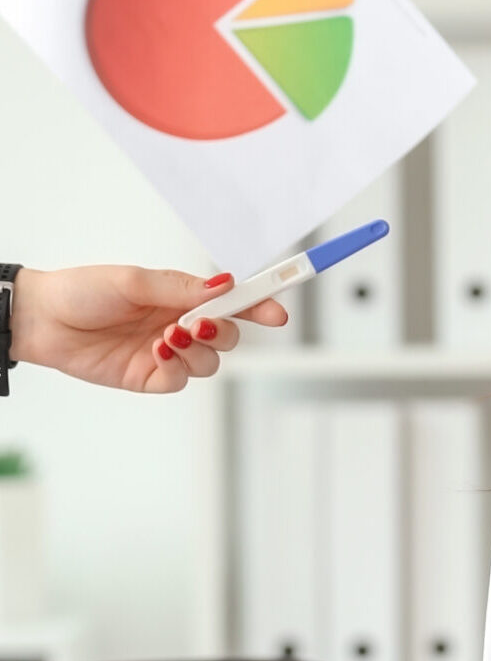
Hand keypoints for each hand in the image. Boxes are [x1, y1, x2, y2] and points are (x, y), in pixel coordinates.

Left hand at [8, 265, 286, 392]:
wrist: (41, 321)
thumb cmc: (82, 292)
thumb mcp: (134, 280)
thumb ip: (182, 288)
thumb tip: (225, 284)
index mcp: (181, 297)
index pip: (231, 302)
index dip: (258, 306)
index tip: (278, 312)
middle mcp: (179, 325)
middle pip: (228, 336)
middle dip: (224, 331)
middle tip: (202, 323)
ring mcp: (167, 353)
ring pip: (210, 362)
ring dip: (198, 350)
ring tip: (169, 336)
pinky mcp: (150, 377)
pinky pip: (181, 380)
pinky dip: (177, 367)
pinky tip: (157, 351)